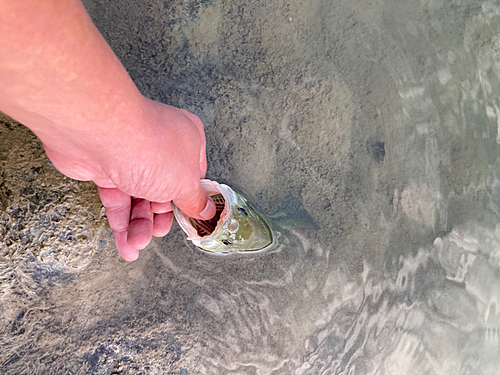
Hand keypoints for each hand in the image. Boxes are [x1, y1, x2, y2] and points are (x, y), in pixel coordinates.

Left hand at [42, 98, 215, 260]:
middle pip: (164, 191)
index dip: (190, 200)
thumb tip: (206, 210)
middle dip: (160, 217)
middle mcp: (160, 147)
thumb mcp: (184, 182)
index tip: (189, 219)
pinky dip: (121, 225)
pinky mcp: (106, 169)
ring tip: (137, 242)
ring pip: (139, 200)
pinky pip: (117, 202)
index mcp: (187, 141)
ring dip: (139, 226)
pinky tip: (125, 244)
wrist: (98, 134)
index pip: (193, 177)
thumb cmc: (148, 146)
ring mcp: (132, 157)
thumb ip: (194, 200)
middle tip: (158, 231)